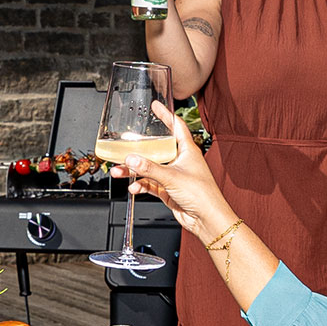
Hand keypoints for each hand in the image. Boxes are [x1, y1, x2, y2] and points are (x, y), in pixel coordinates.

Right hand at [124, 101, 235, 243]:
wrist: (207, 220)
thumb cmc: (202, 195)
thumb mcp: (172, 177)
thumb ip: (149, 168)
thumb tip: (130, 159)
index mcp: (187, 150)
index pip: (176, 126)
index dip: (166, 114)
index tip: (155, 105)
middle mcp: (180, 161)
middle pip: (156, 149)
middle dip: (139, 148)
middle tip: (124, 143)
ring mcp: (174, 176)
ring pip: (149, 168)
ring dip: (134, 170)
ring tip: (119, 171)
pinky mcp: (168, 190)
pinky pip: (149, 184)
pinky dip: (140, 185)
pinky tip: (133, 188)